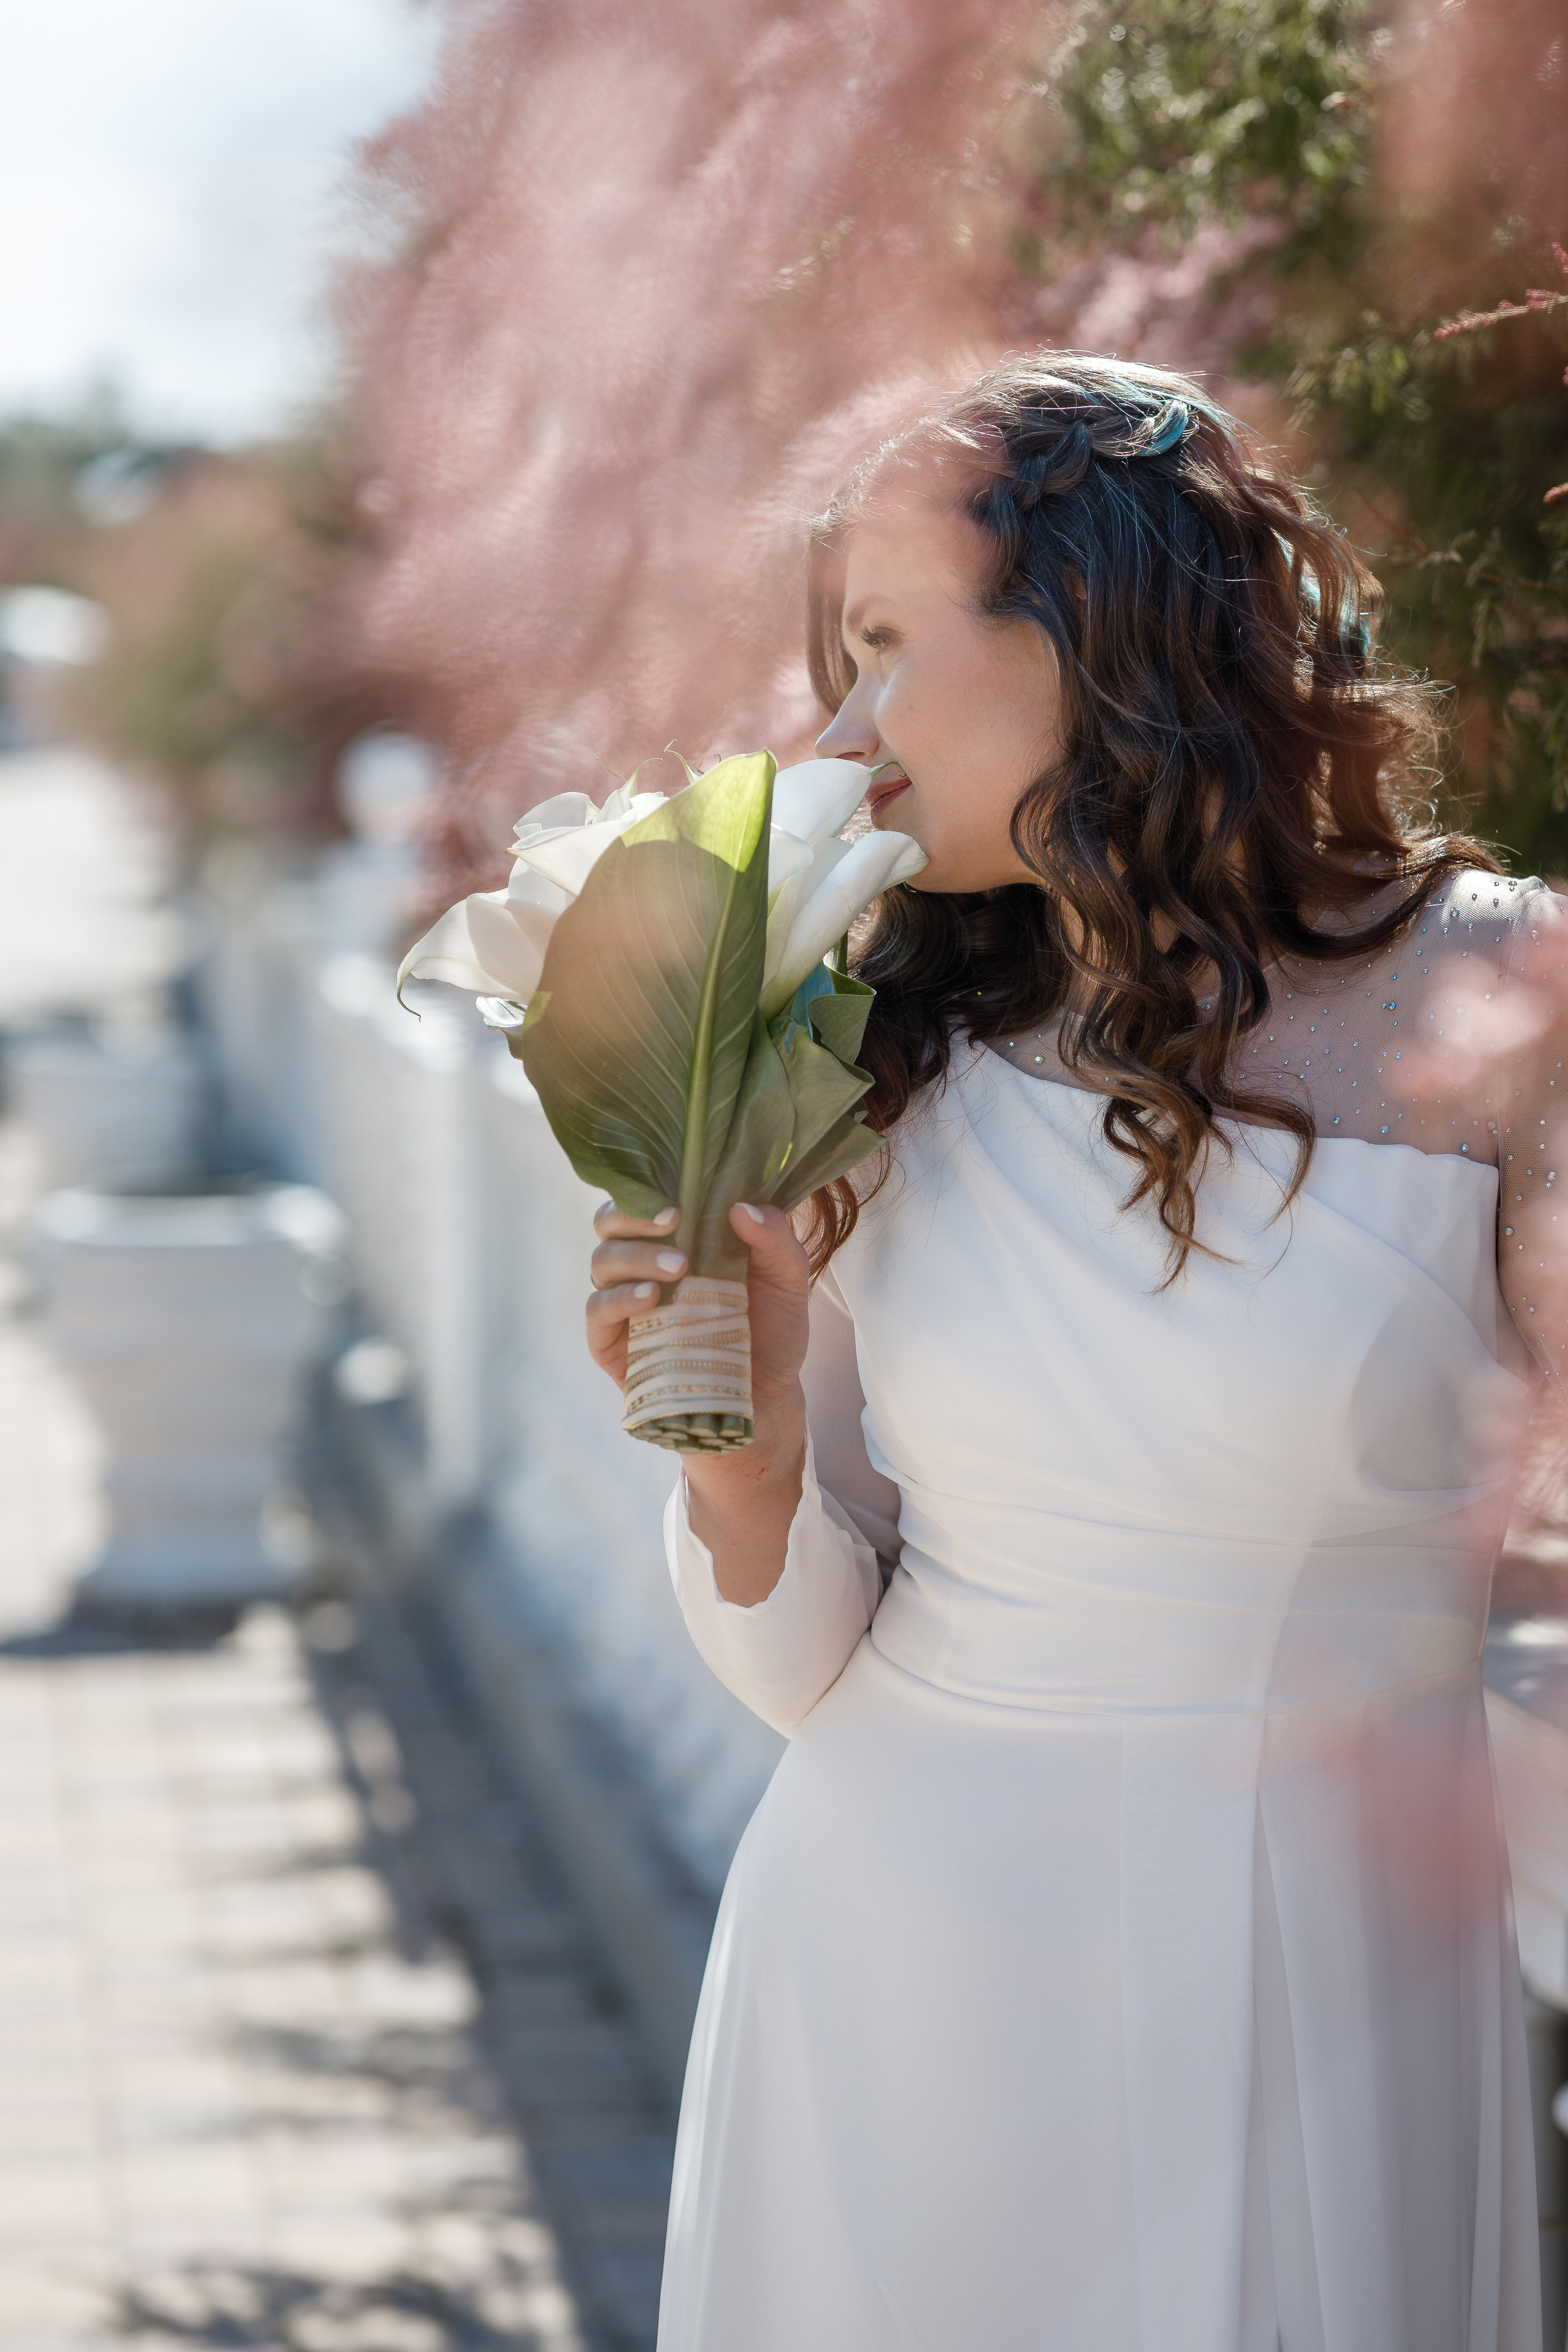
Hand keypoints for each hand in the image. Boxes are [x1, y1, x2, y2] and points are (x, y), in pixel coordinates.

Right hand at [587, 1201, 809, 1601]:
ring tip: (677, 1267)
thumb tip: (741, 1206)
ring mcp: (624, 1302)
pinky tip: (650, 1299)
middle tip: (673, 1220)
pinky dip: (618, 1299)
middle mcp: (644, 1264)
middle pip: (611, 1221)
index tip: (681, 1193)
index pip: (645, 1195)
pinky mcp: (611, 1342)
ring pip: (602, 1260)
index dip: (652, 1186)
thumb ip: (776, 1241)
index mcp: (680, 1237)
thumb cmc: (771, 1336)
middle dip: (634, 1214)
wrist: (764, 1404)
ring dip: (635, 1255)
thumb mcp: (788, 1284)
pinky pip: (596, 1311)